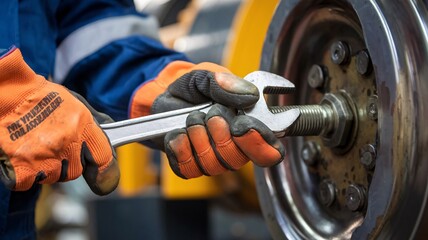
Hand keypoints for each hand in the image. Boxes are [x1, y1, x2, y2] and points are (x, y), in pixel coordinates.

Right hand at [0, 47, 118, 194]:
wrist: (6, 94)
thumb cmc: (38, 96)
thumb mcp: (74, 102)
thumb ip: (92, 122)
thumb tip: (112, 132)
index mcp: (82, 125)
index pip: (104, 158)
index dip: (103, 170)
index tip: (103, 179)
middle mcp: (65, 143)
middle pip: (75, 172)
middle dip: (66, 164)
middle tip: (51, 147)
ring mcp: (43, 157)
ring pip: (52, 178)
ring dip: (44, 168)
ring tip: (33, 146)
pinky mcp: (21, 168)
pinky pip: (28, 183)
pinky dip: (22, 174)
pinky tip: (20, 155)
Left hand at [130, 61, 284, 178]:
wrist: (163, 94)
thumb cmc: (192, 88)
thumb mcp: (207, 76)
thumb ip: (227, 83)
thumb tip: (251, 96)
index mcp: (249, 127)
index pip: (269, 151)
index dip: (259, 143)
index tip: (241, 124)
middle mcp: (234, 148)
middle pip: (237, 160)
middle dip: (221, 137)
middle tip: (210, 115)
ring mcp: (212, 160)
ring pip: (213, 166)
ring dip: (199, 138)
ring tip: (192, 118)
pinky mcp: (189, 166)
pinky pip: (189, 169)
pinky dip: (181, 149)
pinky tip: (179, 133)